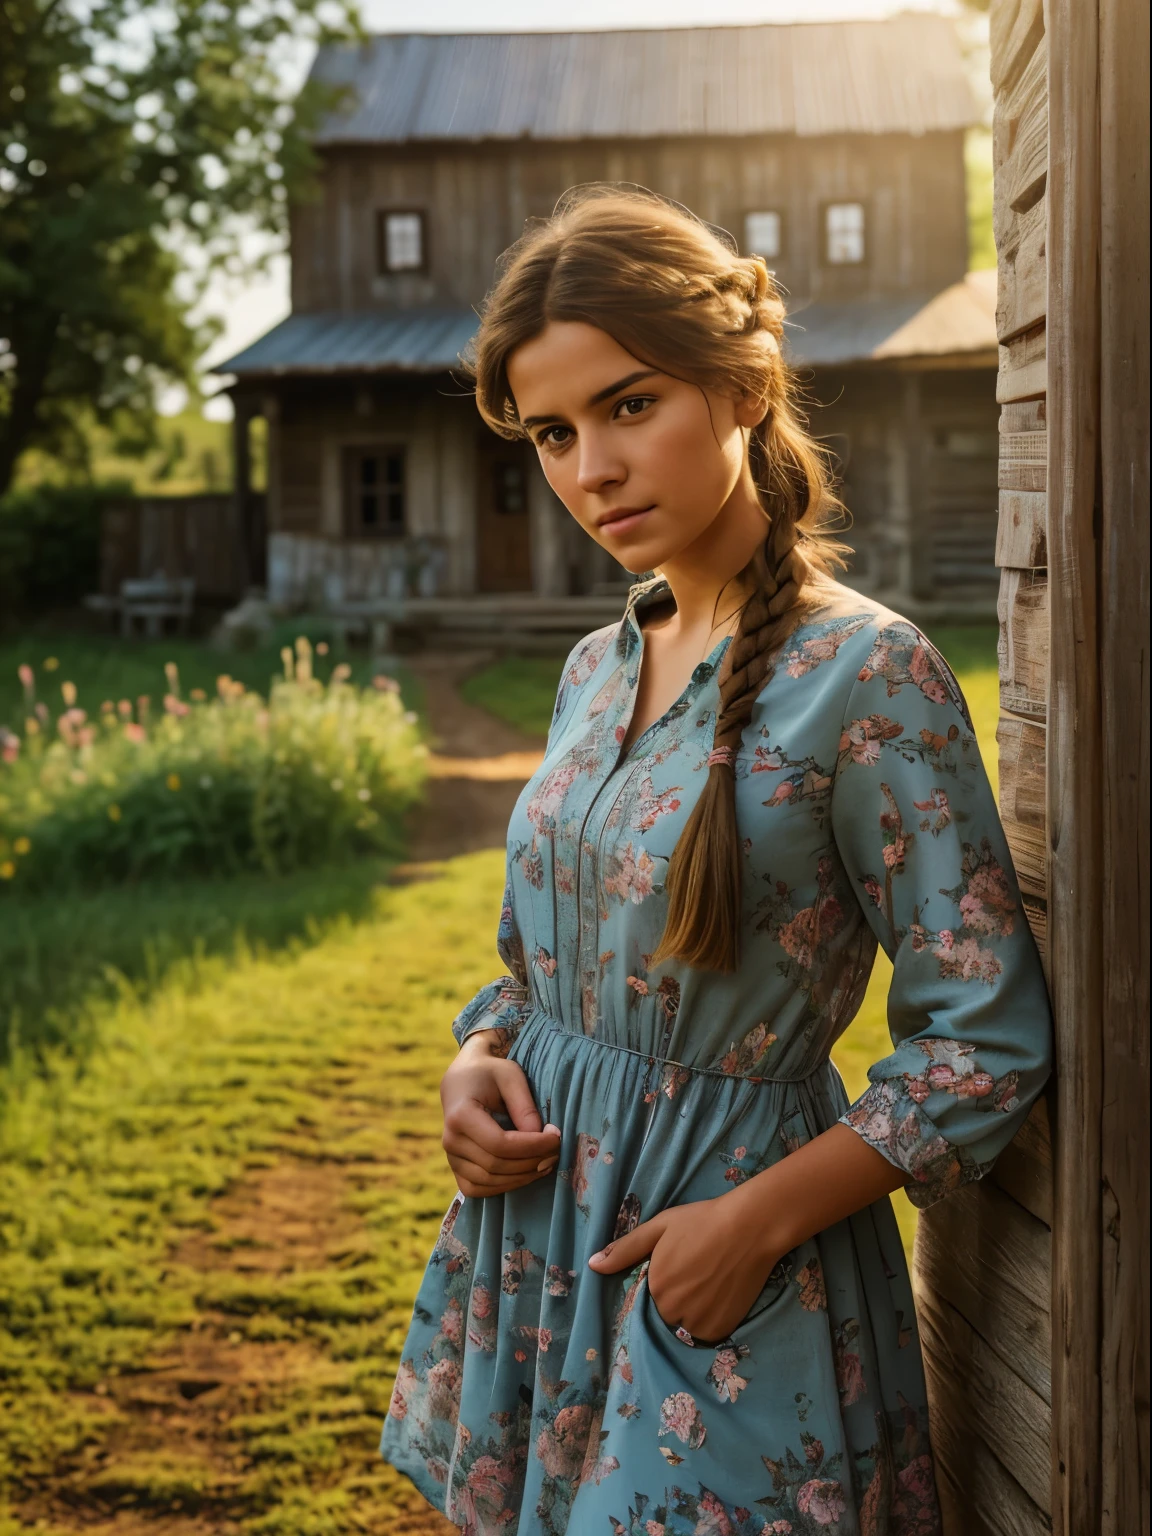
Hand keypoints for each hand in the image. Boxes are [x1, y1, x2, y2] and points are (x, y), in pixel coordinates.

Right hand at [440, 1030, 560, 1197]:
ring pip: (489, 1182)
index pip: (500, 1144)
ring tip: (546, 1162)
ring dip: (522, 1178)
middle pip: (496, 1166)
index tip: (555, 1136)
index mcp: (461, 1115)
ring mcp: (450, 1157)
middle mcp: (450, 1140)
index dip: (532, 1146)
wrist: (462, 1079)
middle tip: (556, 1150)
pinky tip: (525, 1173)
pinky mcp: (455, 1168)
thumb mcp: (511, 1076)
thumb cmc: (489, 1073)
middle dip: (532, 1162)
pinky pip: (477, 1189)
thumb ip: (525, 1106)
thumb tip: (540, 1136)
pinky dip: (504, 1187)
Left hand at [587, 1195, 784, 1343]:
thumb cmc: (702, 1221)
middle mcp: (672, 1309)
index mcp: (655, 1285)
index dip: (669, 1278)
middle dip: (680, 1296)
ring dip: (695, 1310)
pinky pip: (707, 1333)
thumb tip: (592, 1265)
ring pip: (687, 1324)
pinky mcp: (719, 1331)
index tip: (686, 1262)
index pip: (653, 1294)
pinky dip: (712, 1318)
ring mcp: (697, 1323)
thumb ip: (625, 1249)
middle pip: (669, 1312)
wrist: (750, 1228)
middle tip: (701, 1269)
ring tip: (713, 1280)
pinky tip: (723, 1293)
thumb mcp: (660, 1226)